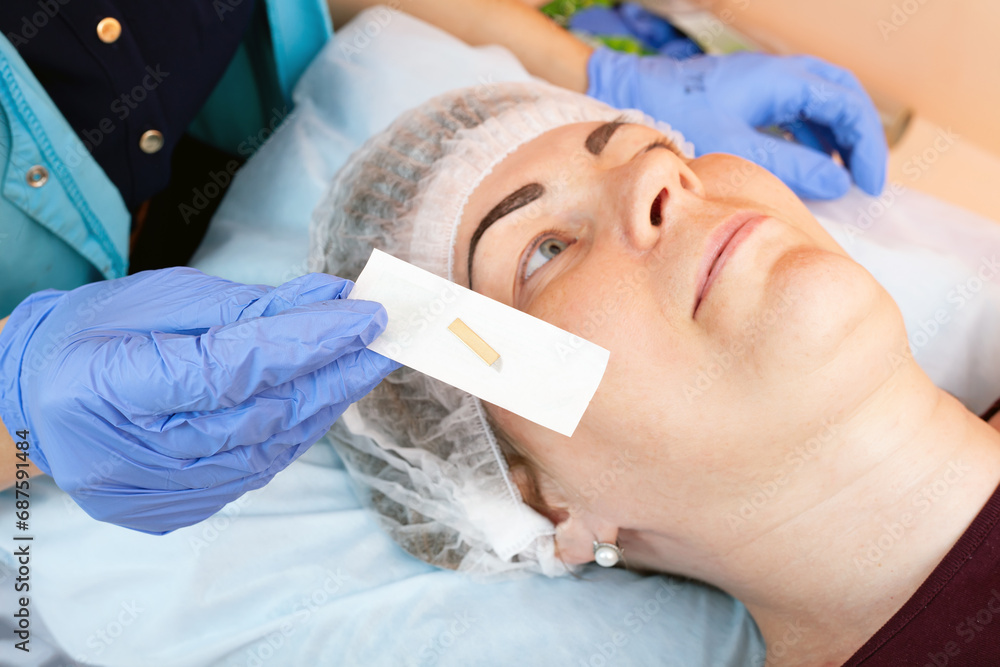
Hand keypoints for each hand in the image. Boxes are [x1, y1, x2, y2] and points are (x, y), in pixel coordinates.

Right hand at [0, 269, 398, 532]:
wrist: (41, 394)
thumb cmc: (103, 330)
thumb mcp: (169, 297)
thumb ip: (254, 305)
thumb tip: (336, 297)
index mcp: (109, 386)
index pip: (232, 367)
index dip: (308, 341)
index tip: (369, 314)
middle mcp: (131, 455)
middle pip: (261, 415)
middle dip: (338, 372)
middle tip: (394, 340)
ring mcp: (153, 493)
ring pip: (269, 449)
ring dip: (327, 403)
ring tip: (368, 363)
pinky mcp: (176, 509)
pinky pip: (257, 469)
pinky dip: (298, 431)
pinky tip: (327, 398)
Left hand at [587, 48, 887, 198]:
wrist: (627, 99)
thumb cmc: (677, 120)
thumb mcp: (738, 150)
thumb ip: (793, 166)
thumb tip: (838, 182)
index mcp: (780, 79)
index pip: (847, 106)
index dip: (866, 147)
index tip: (869, 185)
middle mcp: (775, 74)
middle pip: (839, 96)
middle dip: (858, 137)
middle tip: (864, 177)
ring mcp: (758, 83)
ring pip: (815, 104)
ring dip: (832, 138)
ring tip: (839, 178)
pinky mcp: (741, 97)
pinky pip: (790, 113)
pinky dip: (806, 138)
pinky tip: (804, 167)